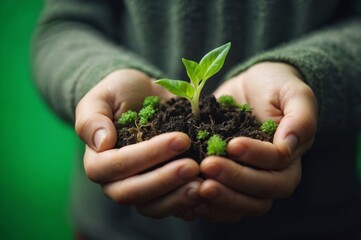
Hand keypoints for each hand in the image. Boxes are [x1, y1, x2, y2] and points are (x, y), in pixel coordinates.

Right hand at [75, 69, 201, 217]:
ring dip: (177, 198)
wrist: (145, 96)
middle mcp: (115, 181)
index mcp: (98, 160)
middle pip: (133, 192)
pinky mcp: (160, 192)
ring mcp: (139, 188)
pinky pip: (169, 206)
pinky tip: (207, 193)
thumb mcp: (104, 95)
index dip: (147, 155)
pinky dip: (187, 203)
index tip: (181, 140)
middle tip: (194, 167)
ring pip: (152, 206)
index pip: (117, 166)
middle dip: (164, 180)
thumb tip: (101, 143)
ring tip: (204, 185)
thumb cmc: (121, 93)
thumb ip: (92, 118)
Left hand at [185, 62, 316, 221]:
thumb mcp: (293, 93)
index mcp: (289, 158)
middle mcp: (271, 175)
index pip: (277, 166)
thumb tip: (288, 145)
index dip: (256, 158)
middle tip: (207, 166)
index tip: (232, 144)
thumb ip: (301, 117)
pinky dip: (208, 204)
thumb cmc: (275, 87)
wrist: (250, 87)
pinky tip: (189, 194)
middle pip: (260, 194)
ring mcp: (248, 180)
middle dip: (234, 180)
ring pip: (242, 204)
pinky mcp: (227, 179)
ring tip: (196, 184)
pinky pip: (223, 203)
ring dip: (221, 197)